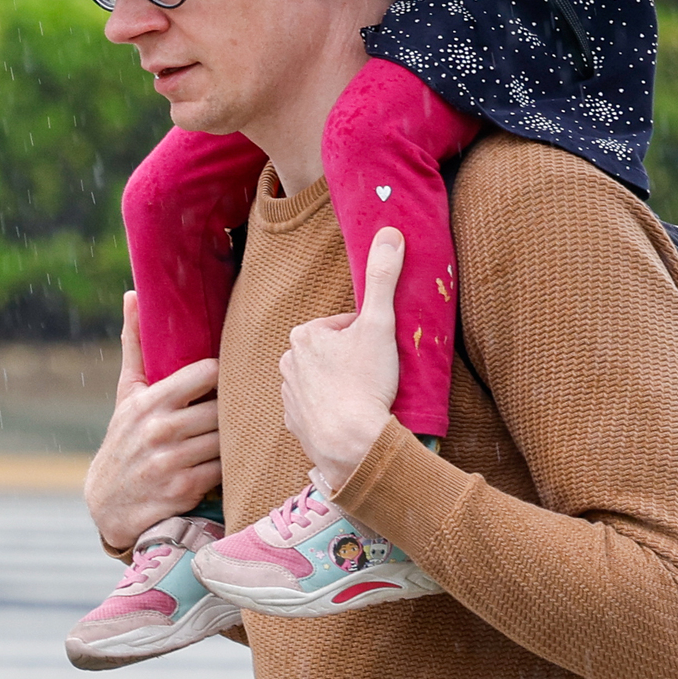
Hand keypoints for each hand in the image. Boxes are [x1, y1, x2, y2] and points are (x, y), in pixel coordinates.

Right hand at [84, 291, 222, 554]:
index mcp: (150, 402)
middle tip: (246, 403)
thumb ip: (134, 344)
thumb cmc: (125, 438)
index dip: (224, 372)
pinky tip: (226, 459)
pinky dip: (230, 464)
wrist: (110, 503)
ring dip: (235, 437)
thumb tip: (132, 294)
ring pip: (225, 438)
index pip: (206, 373)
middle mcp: (160, 430)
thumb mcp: (126, 393)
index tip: (230, 374)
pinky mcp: (184, 489)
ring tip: (239, 431)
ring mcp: (171, 462)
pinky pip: (224, 468)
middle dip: (233, 408)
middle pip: (220, 408)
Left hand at [280, 227, 403, 491]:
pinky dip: (334, 410)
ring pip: (325, 379)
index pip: (345, 325)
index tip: (378, 354)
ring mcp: (289, 395)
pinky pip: (318, 408)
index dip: (368, 337)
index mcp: (303, 334)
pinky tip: (351, 416)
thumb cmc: (365, 383)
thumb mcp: (379, 324)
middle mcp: (287, 362)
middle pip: (334, 352)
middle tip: (375, 376)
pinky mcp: (295, 424)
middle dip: (354, 360)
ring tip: (365, 398)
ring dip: (344, 384)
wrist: (352, 446)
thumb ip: (383, 277)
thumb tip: (390, 232)